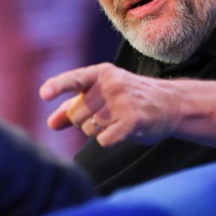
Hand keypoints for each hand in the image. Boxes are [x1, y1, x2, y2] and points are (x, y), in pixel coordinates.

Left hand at [39, 63, 179, 146]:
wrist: (172, 104)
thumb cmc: (131, 100)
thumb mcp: (102, 96)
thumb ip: (74, 107)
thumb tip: (50, 124)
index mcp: (101, 74)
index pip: (74, 79)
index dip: (57, 87)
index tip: (43, 94)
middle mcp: (111, 84)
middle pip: (76, 115)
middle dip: (84, 122)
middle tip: (106, 116)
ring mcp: (123, 101)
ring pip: (89, 129)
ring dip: (99, 131)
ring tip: (118, 120)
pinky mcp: (132, 120)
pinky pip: (103, 140)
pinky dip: (109, 141)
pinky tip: (124, 131)